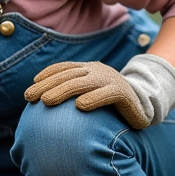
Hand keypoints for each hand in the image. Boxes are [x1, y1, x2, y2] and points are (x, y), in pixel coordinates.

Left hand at [24, 54, 174, 129]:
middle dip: (47, 85)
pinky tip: (80, 106)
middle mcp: (98, 71)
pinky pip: (107, 94)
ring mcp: (111, 80)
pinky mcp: (124, 93)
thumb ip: (71, 95)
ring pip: (83, 83)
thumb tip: (42, 104)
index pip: (64, 68)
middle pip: (68, 76)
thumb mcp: (89, 95)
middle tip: (29, 97)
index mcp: (88, 69)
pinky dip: (93, 99)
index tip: (32, 85)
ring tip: (46, 101)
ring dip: (62, 90)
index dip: (47, 74)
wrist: (144, 107)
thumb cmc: (110, 105)